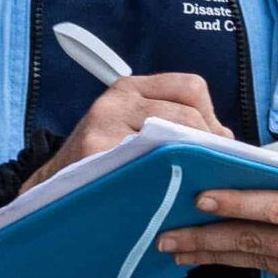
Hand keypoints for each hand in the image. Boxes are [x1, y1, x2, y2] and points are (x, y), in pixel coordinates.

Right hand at [28, 73, 228, 186]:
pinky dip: (166, 178)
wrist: (52, 187)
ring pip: (174, 138)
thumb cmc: (101, 160)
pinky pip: (150, 163)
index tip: (214, 143)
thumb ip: (172, 121)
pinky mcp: (97, 153)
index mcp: (129, 88)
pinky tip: (168, 191)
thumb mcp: (131, 127)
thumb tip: (225, 137)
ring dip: (192, 162)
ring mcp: (104, 126)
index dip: (211, 116)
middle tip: (208, 169)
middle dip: (208, 144)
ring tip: (191, 181)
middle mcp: (116, 100)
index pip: (191, 86)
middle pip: (188, 114)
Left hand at [161, 133, 277, 277]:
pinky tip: (208, 254)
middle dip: (210, 238)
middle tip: (166, 233)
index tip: (203, 197)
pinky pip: (273, 270)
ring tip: (174, 246)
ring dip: (215, 255)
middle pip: (261, 242)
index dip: (242, 204)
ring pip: (261, 261)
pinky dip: (239, 261)